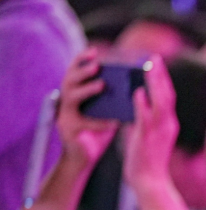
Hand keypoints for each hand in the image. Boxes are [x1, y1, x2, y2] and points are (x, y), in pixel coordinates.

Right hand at [55, 48, 119, 167]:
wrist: (84, 158)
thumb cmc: (98, 132)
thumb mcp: (106, 111)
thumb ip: (114, 99)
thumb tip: (136, 86)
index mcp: (75, 93)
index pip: (75, 70)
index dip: (82, 59)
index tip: (95, 51)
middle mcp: (66, 101)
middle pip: (68, 79)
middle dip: (82, 71)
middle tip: (98, 66)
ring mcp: (64, 115)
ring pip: (70, 97)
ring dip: (86, 90)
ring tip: (102, 85)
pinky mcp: (68, 130)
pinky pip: (83, 124)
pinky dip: (99, 123)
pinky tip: (113, 123)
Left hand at [124, 56, 178, 191]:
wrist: (150, 182)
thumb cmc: (146, 161)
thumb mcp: (146, 135)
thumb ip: (141, 119)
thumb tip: (134, 103)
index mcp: (169, 124)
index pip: (167, 97)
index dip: (162, 79)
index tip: (156, 65)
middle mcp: (168, 125)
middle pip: (167, 94)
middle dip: (161, 75)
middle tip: (153, 58)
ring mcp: (160, 131)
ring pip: (160, 102)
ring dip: (154, 83)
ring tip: (147, 67)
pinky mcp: (148, 137)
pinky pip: (145, 117)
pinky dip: (142, 103)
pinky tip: (137, 91)